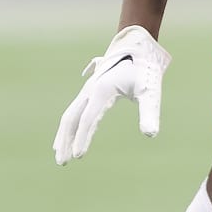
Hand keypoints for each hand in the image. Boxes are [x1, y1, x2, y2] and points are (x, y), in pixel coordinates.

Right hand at [53, 26, 171, 165]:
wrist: (139, 49)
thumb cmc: (146, 72)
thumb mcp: (151, 93)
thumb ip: (150, 113)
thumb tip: (150, 134)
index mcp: (102, 91)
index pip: (88, 119)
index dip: (83, 138)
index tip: (79, 157)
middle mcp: (90, 90)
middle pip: (72, 118)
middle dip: (66, 140)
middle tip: (62, 162)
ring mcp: (87, 90)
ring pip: (70, 115)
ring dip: (64, 135)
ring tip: (61, 155)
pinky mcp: (90, 92)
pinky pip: (75, 111)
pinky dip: (69, 126)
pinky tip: (67, 138)